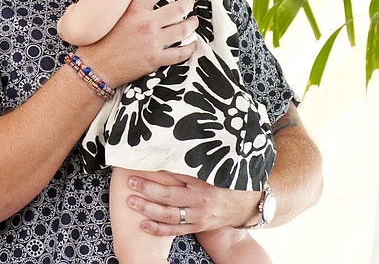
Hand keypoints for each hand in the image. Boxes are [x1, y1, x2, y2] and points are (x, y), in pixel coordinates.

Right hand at [77, 0, 198, 86]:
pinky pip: (181, 53)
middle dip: (187, 3)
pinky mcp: (156, 59)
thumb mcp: (109, 16)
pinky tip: (192, 44)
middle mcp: (147, 24)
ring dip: (192, 24)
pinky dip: (190, 47)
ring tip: (194, 20)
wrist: (95, 67)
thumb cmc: (98, 41)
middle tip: (190, 1)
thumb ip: (122, 4)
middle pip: (178, 9)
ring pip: (184, 29)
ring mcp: (153, 42)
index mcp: (134, 10)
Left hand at [126, 172, 258, 235]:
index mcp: (204, 182)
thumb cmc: (226, 183)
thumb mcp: (212, 169)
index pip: (176, 174)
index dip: (157, 170)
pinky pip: (175, 230)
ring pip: (169, 215)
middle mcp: (201, 200)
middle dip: (147, 188)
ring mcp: (199, 216)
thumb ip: (193, 162)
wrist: (247, 205)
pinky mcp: (198, 227)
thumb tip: (168, 149)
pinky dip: (158, 229)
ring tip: (131, 201)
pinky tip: (144, 224)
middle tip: (131, 182)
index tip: (141, 163)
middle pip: (169, 195)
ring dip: (148, 209)